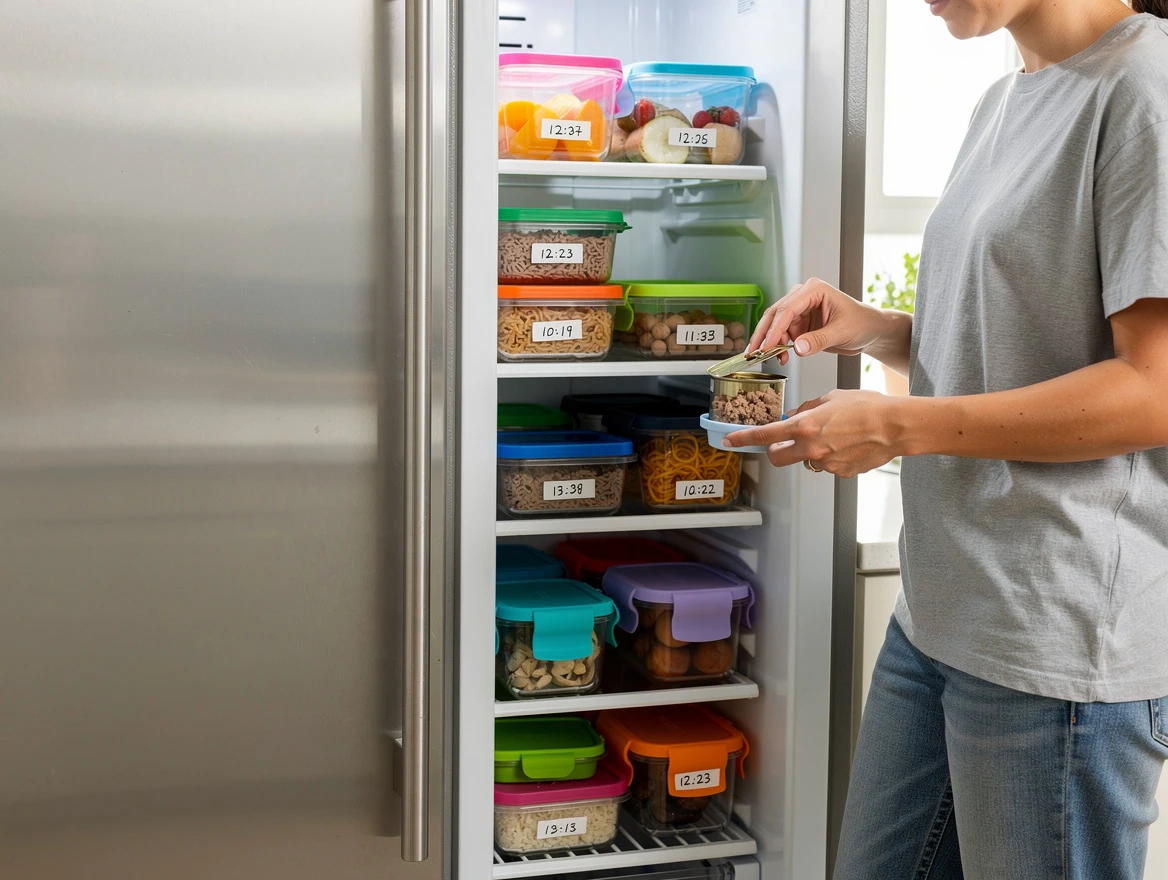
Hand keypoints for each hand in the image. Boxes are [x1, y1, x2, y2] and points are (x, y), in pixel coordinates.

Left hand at [723, 390, 902, 477]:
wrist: (896, 426)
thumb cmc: (867, 406)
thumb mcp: (831, 397)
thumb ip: (807, 408)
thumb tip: (794, 416)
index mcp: (804, 426)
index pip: (764, 435)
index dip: (743, 439)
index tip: (730, 441)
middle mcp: (811, 448)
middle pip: (777, 457)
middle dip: (776, 450)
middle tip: (785, 442)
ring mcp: (825, 463)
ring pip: (806, 460)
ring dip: (812, 451)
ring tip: (837, 436)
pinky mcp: (840, 473)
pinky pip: (828, 465)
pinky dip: (832, 457)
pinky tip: (849, 444)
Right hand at [748, 277, 893, 366]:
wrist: (870, 331)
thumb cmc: (862, 323)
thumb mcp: (842, 332)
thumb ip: (819, 340)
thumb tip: (797, 347)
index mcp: (814, 289)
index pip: (788, 308)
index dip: (775, 328)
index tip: (767, 345)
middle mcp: (804, 296)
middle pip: (775, 313)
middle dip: (764, 334)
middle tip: (754, 352)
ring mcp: (800, 309)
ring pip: (776, 324)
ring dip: (771, 342)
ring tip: (773, 358)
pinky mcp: (799, 322)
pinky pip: (783, 333)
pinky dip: (779, 346)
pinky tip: (781, 357)